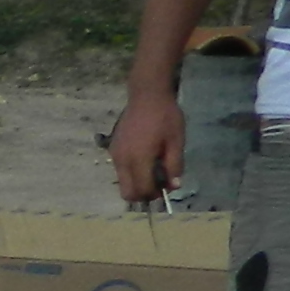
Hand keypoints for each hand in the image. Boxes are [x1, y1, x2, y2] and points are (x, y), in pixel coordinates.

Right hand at [112, 88, 184, 205]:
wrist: (147, 96)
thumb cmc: (165, 117)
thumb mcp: (176, 141)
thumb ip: (174, 166)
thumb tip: (174, 186)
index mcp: (139, 159)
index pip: (142, 190)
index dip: (155, 194)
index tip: (167, 188)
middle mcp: (123, 161)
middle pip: (127, 193)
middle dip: (143, 194)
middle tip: (158, 185)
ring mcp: (115, 156)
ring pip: (123, 182)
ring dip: (137, 183)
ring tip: (153, 169)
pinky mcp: (113, 149)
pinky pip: (121, 170)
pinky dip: (132, 173)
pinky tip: (145, 158)